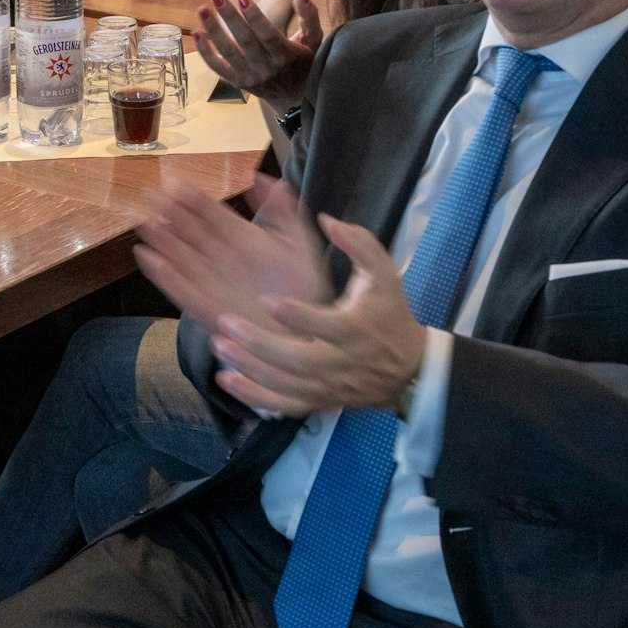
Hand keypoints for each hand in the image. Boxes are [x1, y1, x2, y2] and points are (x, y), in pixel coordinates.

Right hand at [137, 176, 330, 332]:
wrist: (305, 331)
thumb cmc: (304, 287)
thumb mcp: (300, 245)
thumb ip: (285, 213)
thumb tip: (270, 178)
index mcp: (240, 237)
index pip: (210, 211)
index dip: (193, 197)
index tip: (176, 183)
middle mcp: (219, 256)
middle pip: (187, 229)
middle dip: (168, 212)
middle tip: (150, 194)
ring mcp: (209, 280)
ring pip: (177, 256)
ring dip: (159, 239)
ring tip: (142, 222)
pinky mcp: (203, 306)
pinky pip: (178, 288)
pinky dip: (162, 275)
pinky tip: (147, 258)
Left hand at [196, 0, 324, 110]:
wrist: (293, 96)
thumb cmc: (304, 61)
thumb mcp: (313, 39)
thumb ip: (308, 15)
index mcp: (285, 55)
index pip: (267, 34)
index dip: (254, 17)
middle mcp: (266, 68)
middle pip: (244, 41)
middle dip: (229, 17)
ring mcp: (249, 76)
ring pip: (228, 52)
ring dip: (213, 31)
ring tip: (202, 9)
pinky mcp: (237, 82)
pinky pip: (217, 67)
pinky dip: (205, 52)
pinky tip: (195, 34)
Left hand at [206, 214, 426, 417]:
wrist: (408, 367)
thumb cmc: (389, 313)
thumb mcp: (384, 273)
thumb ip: (359, 244)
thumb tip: (328, 221)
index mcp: (355, 330)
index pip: (327, 326)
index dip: (298, 316)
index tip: (269, 301)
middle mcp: (341, 363)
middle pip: (299, 361)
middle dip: (261, 345)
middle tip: (228, 324)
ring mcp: (328, 386)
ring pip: (286, 386)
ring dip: (250, 368)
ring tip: (219, 345)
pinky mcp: (318, 401)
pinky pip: (283, 405)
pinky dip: (254, 397)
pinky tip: (226, 379)